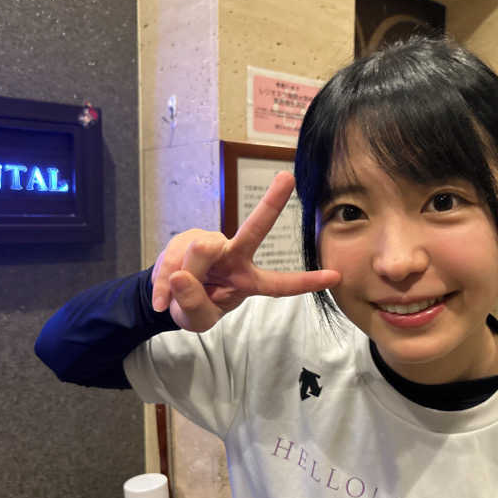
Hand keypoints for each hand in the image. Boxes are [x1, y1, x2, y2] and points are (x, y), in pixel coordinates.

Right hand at [151, 171, 339, 331]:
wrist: (166, 297)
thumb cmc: (194, 306)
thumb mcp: (197, 319)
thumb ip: (195, 304)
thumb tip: (182, 275)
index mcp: (248, 280)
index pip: (280, 284)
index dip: (306, 281)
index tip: (336, 275)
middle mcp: (235, 257)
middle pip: (254, 230)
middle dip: (271, 204)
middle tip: (287, 178)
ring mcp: (211, 246)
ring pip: (199, 252)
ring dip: (182, 276)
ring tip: (174, 295)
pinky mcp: (186, 240)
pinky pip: (172, 261)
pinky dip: (162, 285)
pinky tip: (162, 298)